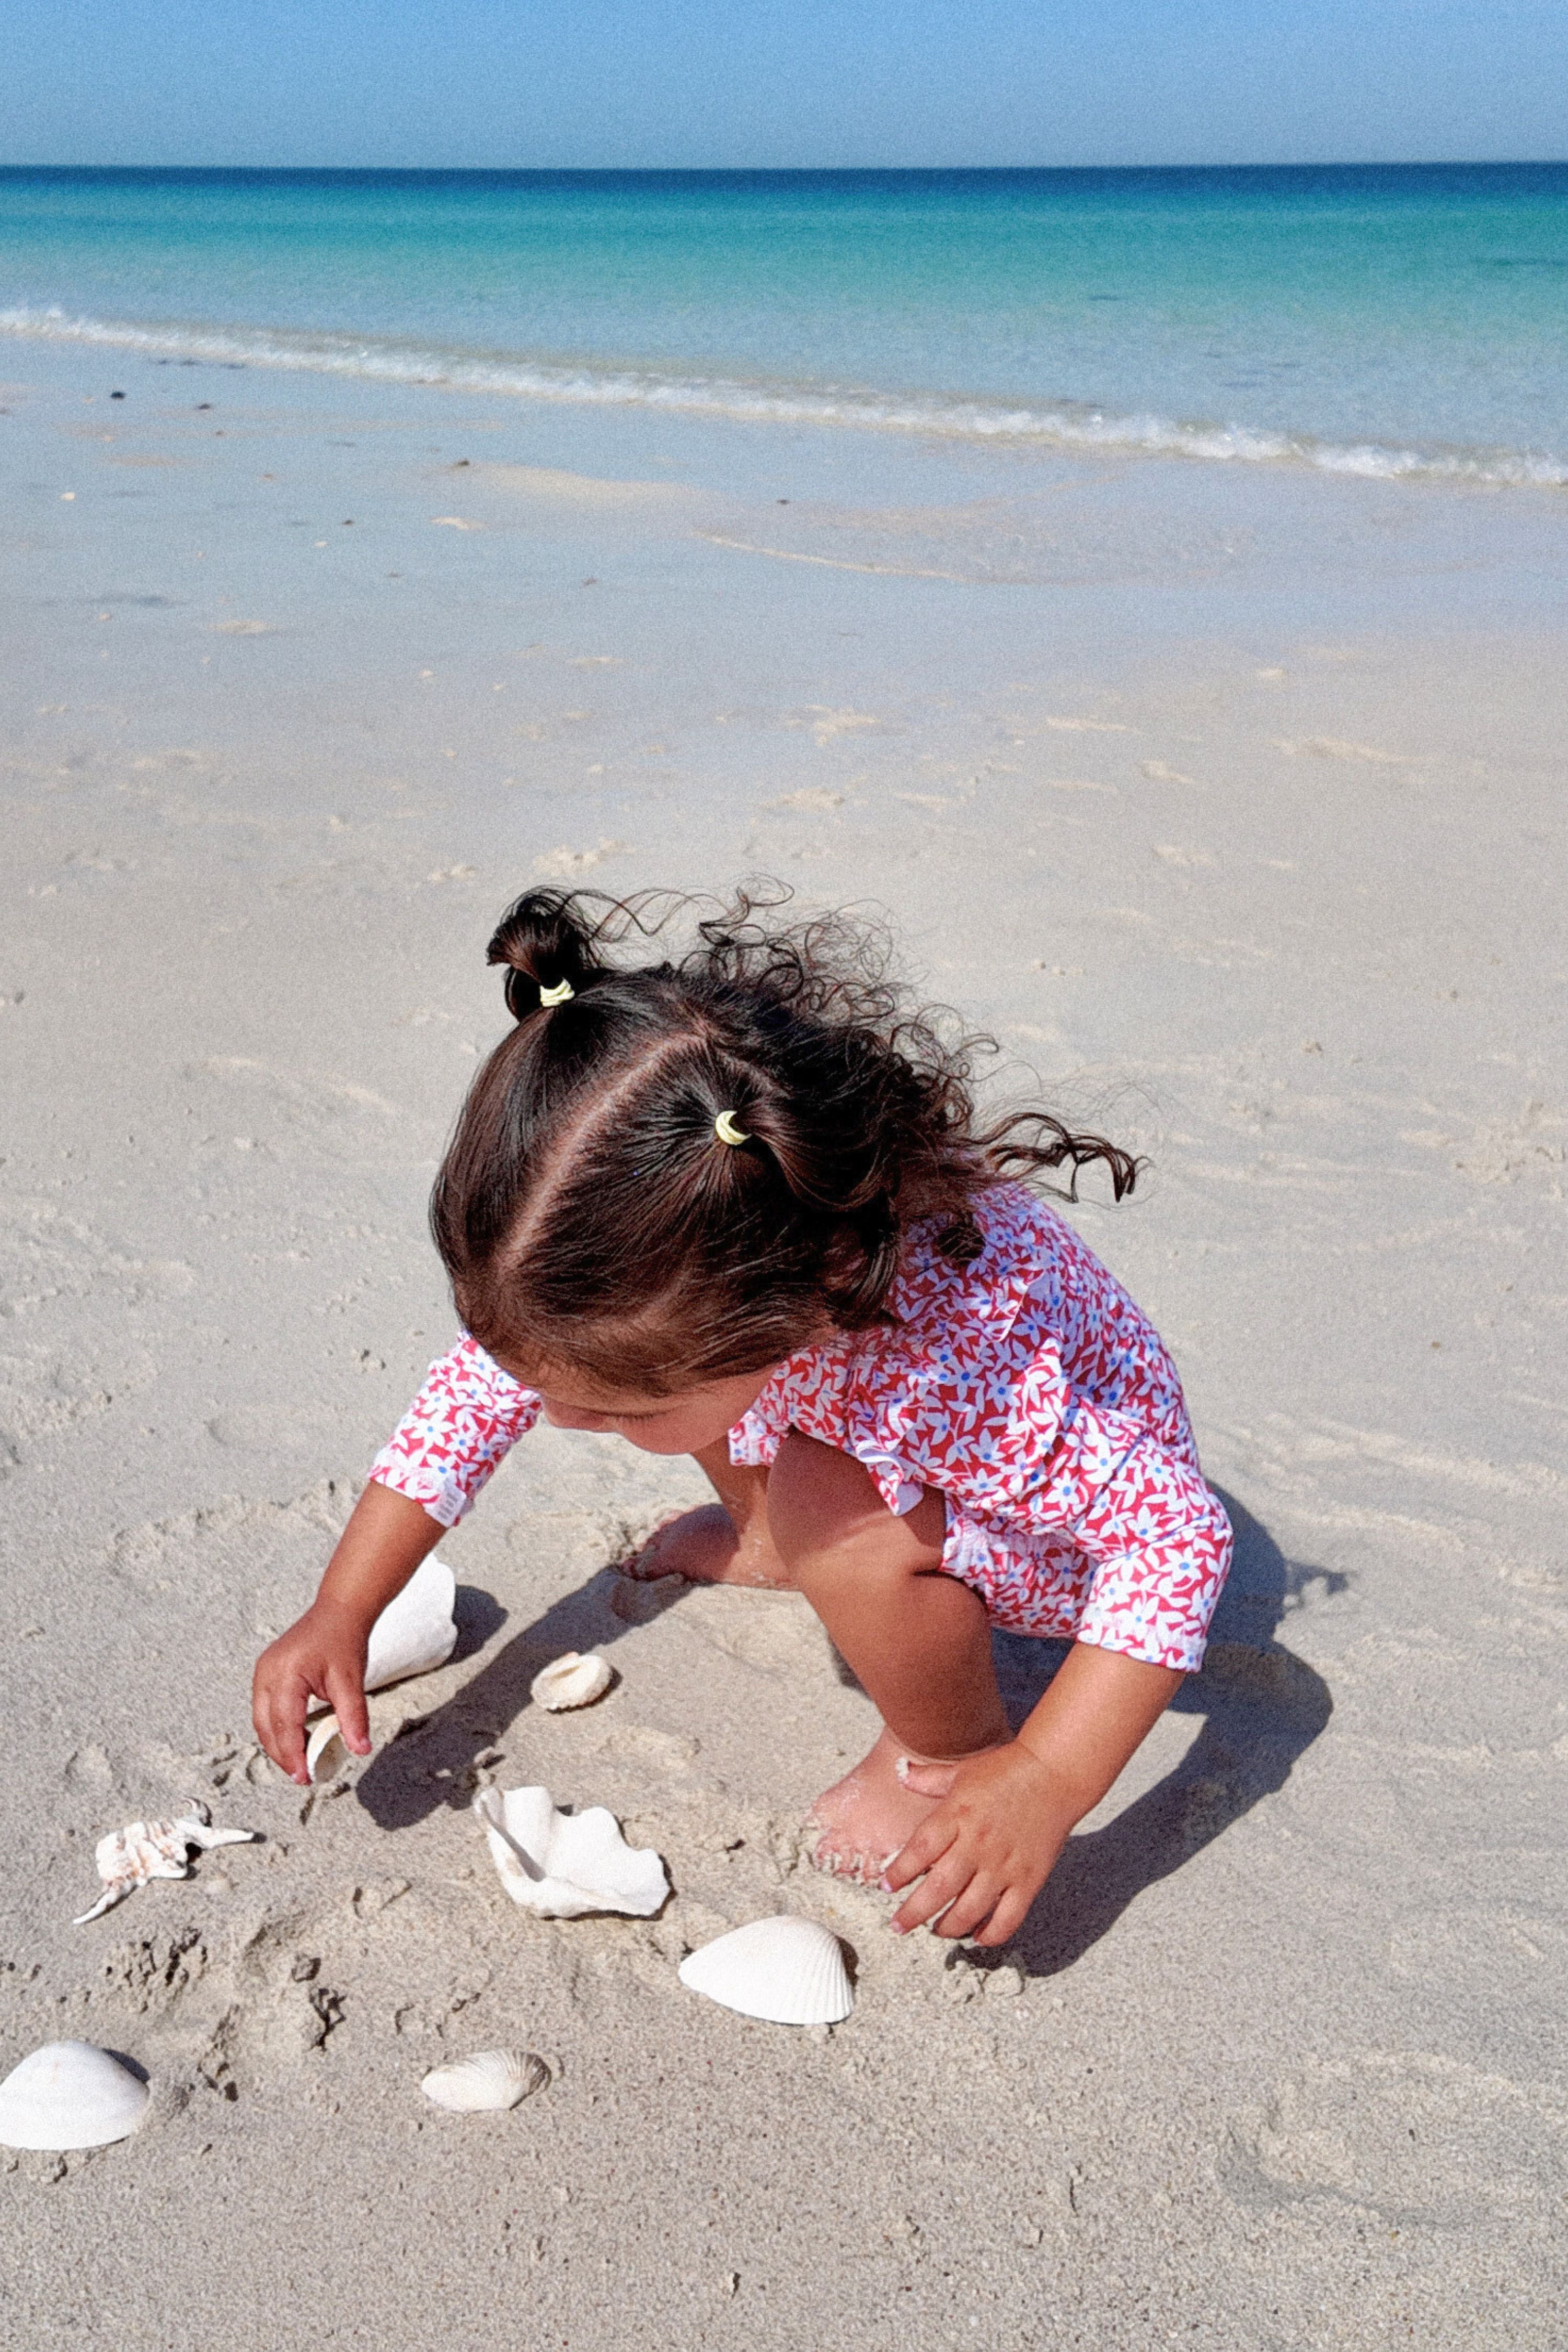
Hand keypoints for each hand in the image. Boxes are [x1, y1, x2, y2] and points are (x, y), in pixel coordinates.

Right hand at [252, 1600, 373, 1785]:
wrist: (339, 1610)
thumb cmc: (343, 1639)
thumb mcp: (351, 1680)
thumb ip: (353, 1717)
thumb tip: (360, 1749)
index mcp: (285, 1674)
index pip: (284, 1725)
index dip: (293, 1755)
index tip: (304, 1777)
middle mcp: (266, 1673)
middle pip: (266, 1727)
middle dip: (282, 1755)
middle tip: (302, 1777)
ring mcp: (263, 1672)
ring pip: (262, 1721)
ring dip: (279, 1744)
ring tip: (301, 1763)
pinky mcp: (267, 1673)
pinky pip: (266, 1709)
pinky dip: (279, 1728)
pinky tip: (299, 1739)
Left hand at [881, 1740, 1074, 1946]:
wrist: (1055, 1772)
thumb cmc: (1006, 1770)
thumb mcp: (962, 1770)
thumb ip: (928, 1778)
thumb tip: (901, 1772)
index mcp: (956, 1815)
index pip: (919, 1850)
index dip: (899, 1873)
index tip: (886, 1887)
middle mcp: (977, 1843)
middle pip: (938, 1888)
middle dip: (913, 1913)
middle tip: (899, 1925)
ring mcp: (1004, 1865)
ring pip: (969, 1910)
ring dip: (948, 1927)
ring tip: (936, 1930)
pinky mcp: (1029, 1880)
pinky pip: (1008, 1918)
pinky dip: (990, 1934)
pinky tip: (977, 1936)